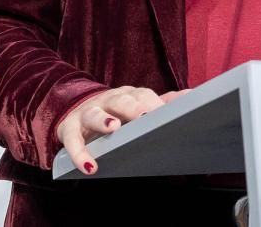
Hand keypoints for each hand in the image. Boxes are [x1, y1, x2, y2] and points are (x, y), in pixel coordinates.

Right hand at [55, 85, 189, 173]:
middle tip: (145, 117)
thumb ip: (163, 102)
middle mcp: (108, 100)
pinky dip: (79, 154)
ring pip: (94, 114)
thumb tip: (192, 96)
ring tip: (113, 128)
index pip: (143, 95)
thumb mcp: (137, 105)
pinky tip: (89, 167)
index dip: (154, 103)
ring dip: (103, 120)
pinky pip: (72, 141)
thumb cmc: (115, 111)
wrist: (75, 109)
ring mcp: (87, 113)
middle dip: (133, 108)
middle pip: (121, 101)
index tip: (168, 114)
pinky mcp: (68, 128)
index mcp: (128, 95)